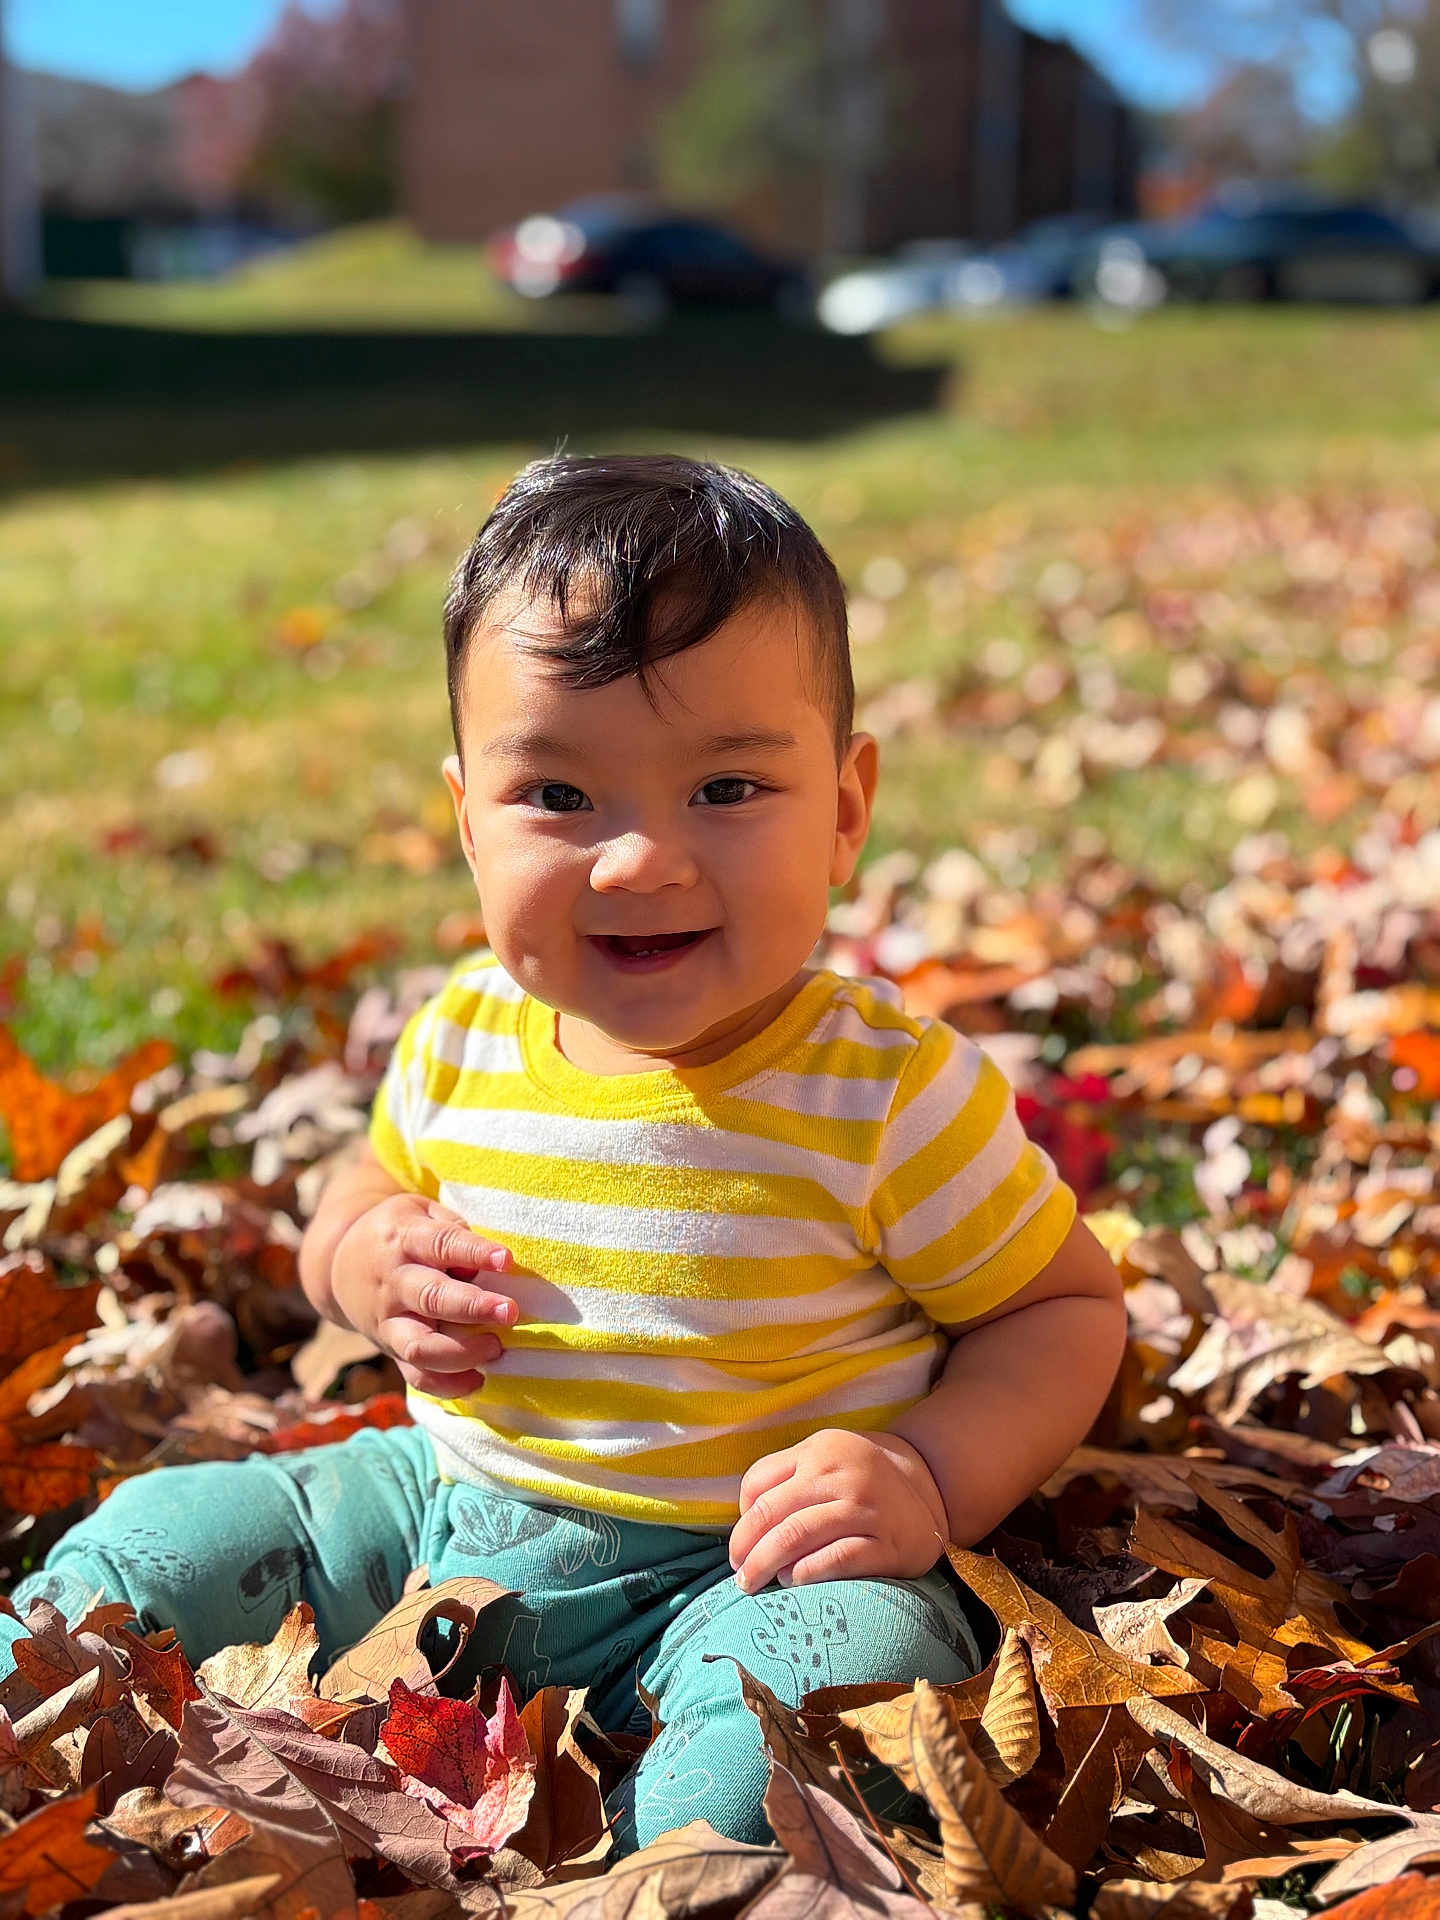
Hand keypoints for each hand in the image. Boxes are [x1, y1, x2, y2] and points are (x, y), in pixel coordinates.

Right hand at [330, 1193, 517, 1397]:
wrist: (340, 1265)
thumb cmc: (400, 1233)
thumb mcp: (421, 1213)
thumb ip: (454, 1230)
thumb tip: (491, 1262)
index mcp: (404, 1239)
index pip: (441, 1244)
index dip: (474, 1252)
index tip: (506, 1259)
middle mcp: (394, 1283)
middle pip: (431, 1298)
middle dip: (472, 1307)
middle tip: (510, 1311)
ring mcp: (389, 1321)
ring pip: (420, 1346)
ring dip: (461, 1352)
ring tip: (496, 1347)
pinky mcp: (391, 1349)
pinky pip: (416, 1376)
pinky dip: (447, 1385)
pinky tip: (478, 1380)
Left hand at [727, 1429, 950, 1592]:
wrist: (930, 1494)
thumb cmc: (860, 1482)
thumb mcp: (826, 1461)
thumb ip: (785, 1478)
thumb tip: (745, 1524)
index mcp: (820, 1451)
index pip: (759, 1481)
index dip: (741, 1519)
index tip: (739, 1546)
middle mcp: (842, 1475)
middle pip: (773, 1512)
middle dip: (746, 1548)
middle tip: (739, 1574)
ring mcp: (867, 1509)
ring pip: (798, 1535)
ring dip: (766, 1564)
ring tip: (755, 1583)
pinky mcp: (888, 1544)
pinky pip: (837, 1559)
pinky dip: (806, 1572)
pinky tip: (792, 1581)